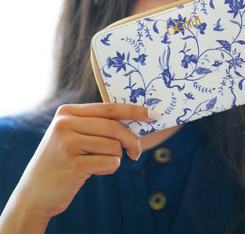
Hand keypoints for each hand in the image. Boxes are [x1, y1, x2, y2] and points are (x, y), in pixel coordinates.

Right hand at [4, 103, 155, 224]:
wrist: (34, 193)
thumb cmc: (62, 161)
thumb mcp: (73, 135)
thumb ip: (98, 125)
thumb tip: (136, 121)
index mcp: (67, 112)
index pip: (109, 108)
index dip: (134, 110)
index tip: (153, 114)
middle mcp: (65, 124)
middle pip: (114, 127)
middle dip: (132, 140)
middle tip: (137, 151)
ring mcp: (67, 143)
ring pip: (114, 146)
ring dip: (115, 158)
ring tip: (98, 163)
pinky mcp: (72, 164)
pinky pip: (110, 163)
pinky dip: (109, 169)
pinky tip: (93, 172)